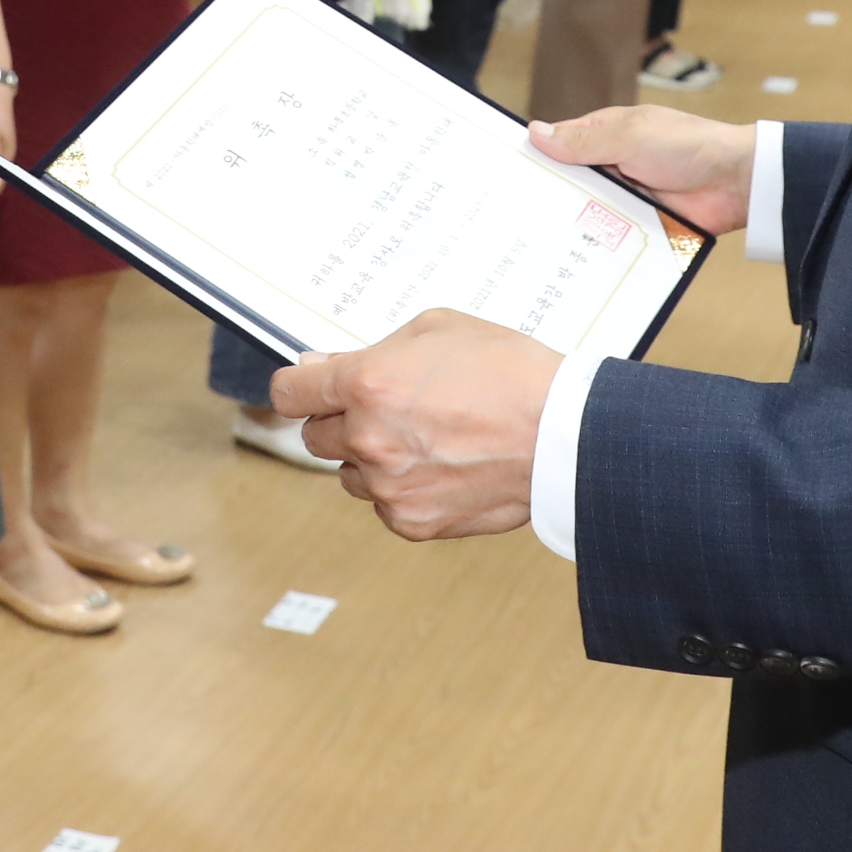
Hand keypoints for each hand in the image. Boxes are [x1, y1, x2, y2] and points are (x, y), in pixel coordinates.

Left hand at [269, 309, 559, 539]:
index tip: (309, 387)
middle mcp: (368, 439)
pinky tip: (442, 466)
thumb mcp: (436, 329)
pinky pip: (385, 505)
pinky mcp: (412, 522)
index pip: (289, 393)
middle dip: (342, 420)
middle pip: (315, 436)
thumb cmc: (508, 373)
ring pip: (349, 474)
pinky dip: (403, 489)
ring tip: (424, 438)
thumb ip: (370, 350)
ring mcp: (389, 487)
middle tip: (389, 407)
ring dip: (371, 458)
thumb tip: (322, 368)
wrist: (562, 435)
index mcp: (366, 384)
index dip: (299, 386)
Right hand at [524, 103, 753, 237]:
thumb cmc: (687, 146)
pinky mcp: (640, 224)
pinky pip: (611, 235)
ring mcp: (625, 196)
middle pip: (568, 183)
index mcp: (605, 135)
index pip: (558, 143)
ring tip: (530, 244)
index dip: (533, 156)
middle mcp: (611, 165)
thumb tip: (535, 132)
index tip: (501, 173)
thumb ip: (583, 141)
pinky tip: (570, 259)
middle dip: (546, 197)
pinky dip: (597, 243)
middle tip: (508, 218)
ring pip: (586, 212)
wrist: (736, 184)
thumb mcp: (629, 137)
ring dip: (571, 223)